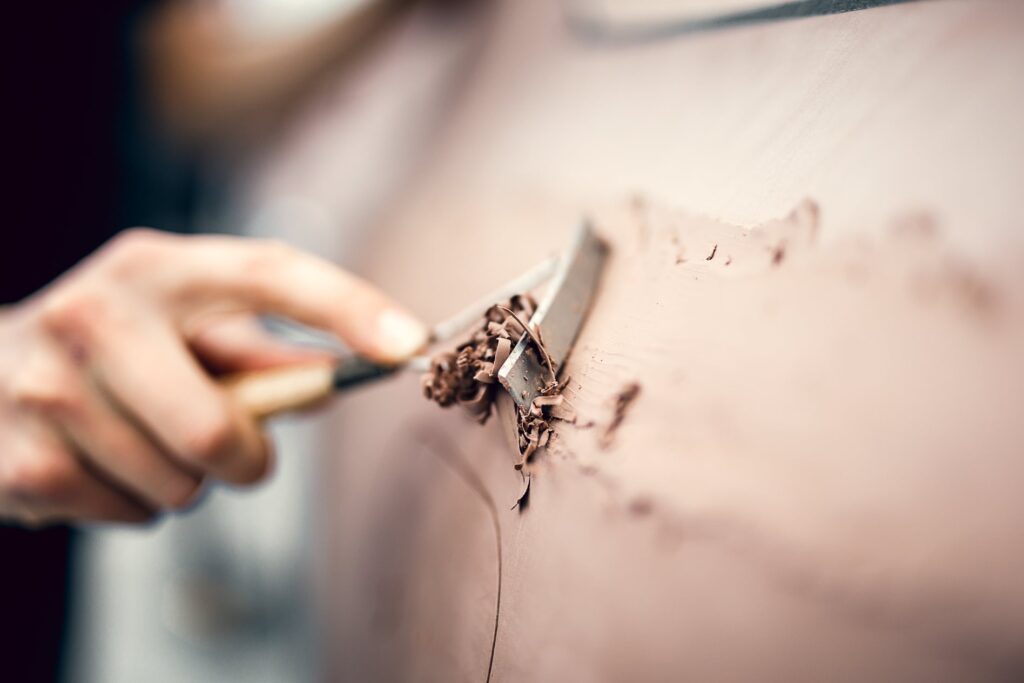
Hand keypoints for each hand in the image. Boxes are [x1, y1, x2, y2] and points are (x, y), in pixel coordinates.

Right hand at [0, 229, 426, 525]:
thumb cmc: (115, 348)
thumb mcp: (185, 327)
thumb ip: (263, 353)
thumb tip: (340, 381)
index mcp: (157, 268)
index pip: (269, 272)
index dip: (347, 308)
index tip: (410, 344)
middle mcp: (96, 313)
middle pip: (218, 429)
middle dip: (247, 459)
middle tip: (232, 449)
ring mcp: (47, 388)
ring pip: (181, 483)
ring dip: (187, 480)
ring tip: (144, 439)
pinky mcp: (20, 461)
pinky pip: (133, 515)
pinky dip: (137, 503)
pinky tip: (102, 462)